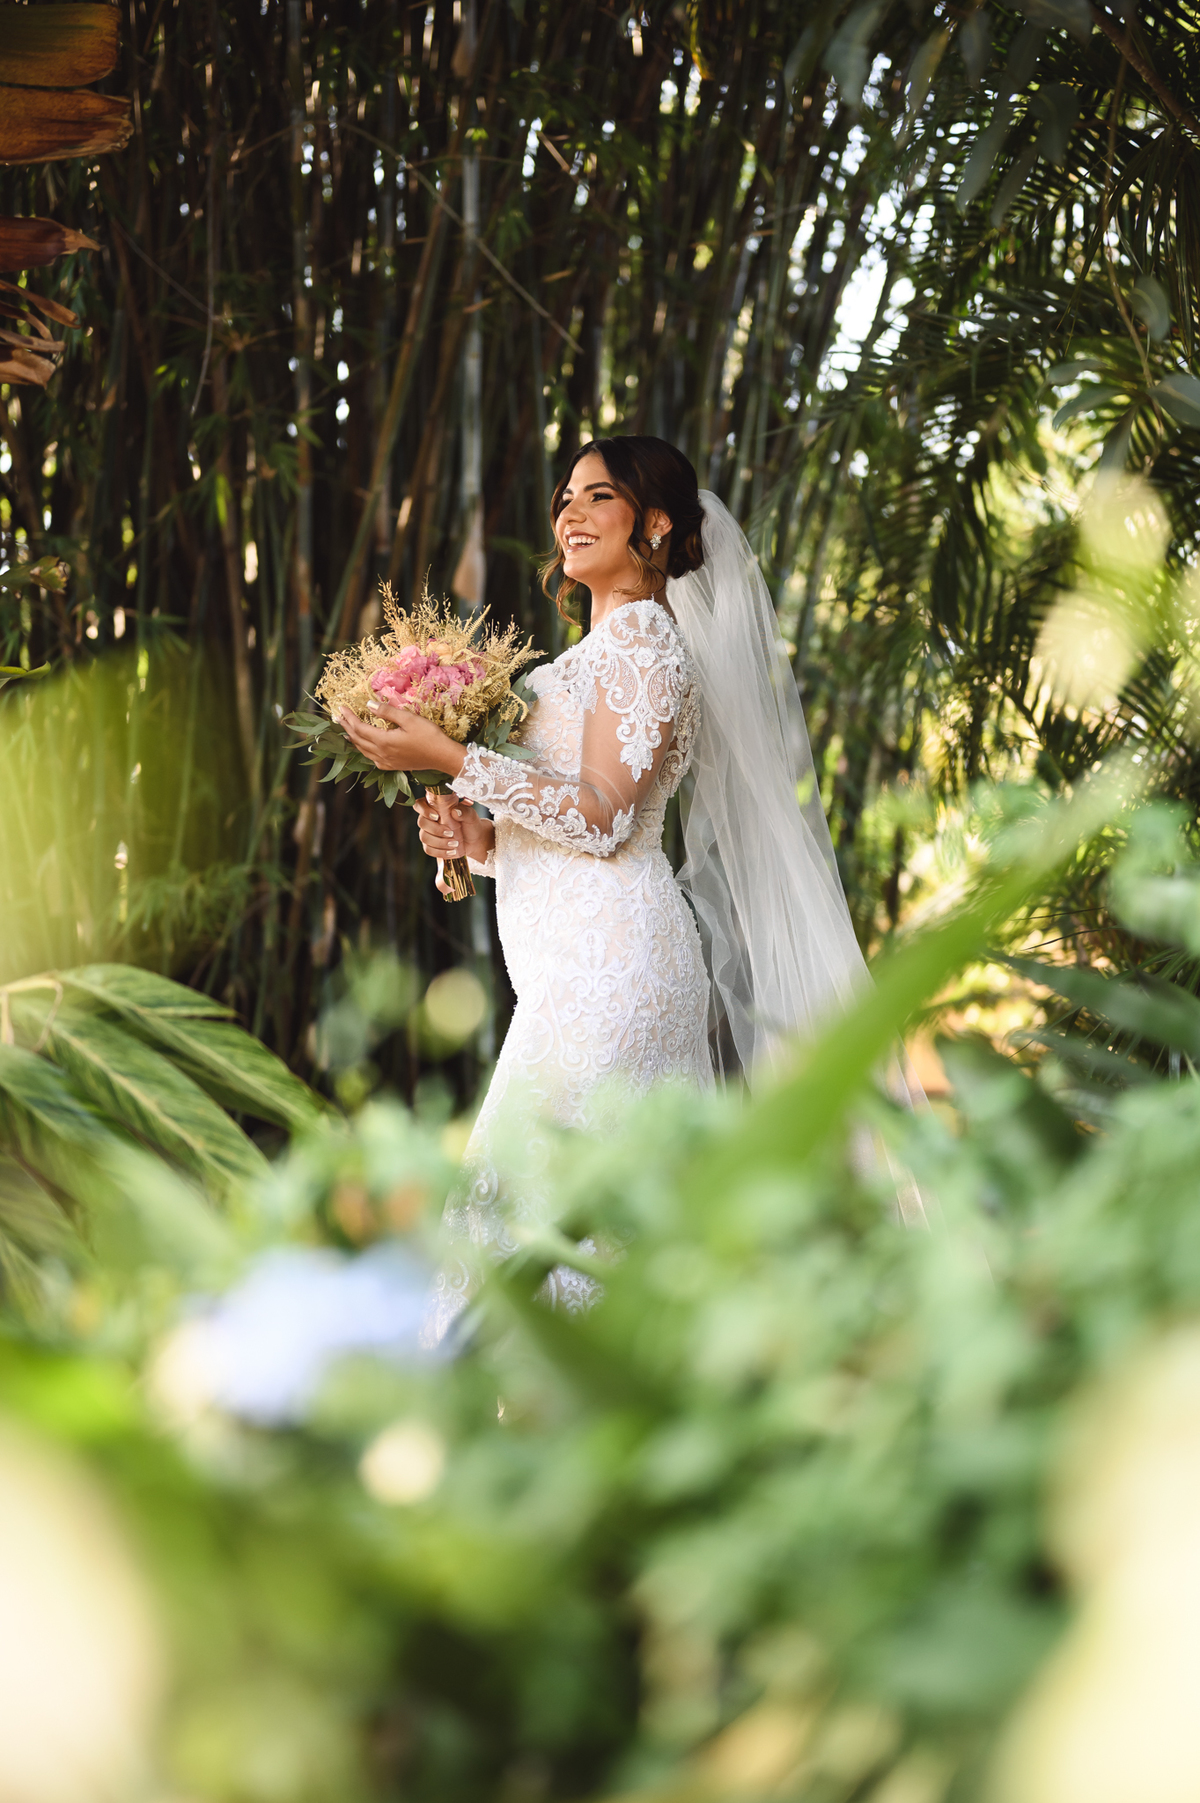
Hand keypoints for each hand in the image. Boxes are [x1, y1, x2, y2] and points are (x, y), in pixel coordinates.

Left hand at [337, 703, 465, 776]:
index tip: (341, 708)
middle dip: (347, 727)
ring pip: (363, 751)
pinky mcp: (393, 766)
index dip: (349, 717)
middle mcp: (381, 754)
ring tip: (346, 732)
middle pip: (358, 740)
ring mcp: (386, 762)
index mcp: (384, 741)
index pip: (359, 728)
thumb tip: (368, 705)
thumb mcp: (409, 719)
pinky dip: (364, 751)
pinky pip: (372, 759)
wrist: (443, 757)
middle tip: (338, 717)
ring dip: (353, 740)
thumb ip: (388, 711)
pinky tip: (365, 748)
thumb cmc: (429, 736)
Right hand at [416, 792, 493, 891]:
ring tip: (455, 843)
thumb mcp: (471, 816)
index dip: (424, 810)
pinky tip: (451, 851)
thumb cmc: (470, 824)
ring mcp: (428, 833)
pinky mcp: (431, 845)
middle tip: (451, 833)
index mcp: (435, 807)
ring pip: (424, 837)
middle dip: (436, 829)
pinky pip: (429, 849)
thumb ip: (464, 811)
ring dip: (439, 842)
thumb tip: (455, 811)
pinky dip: (440, 852)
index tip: (436, 816)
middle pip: (422, 822)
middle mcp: (429, 819)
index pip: (420, 804)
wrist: (475, 840)